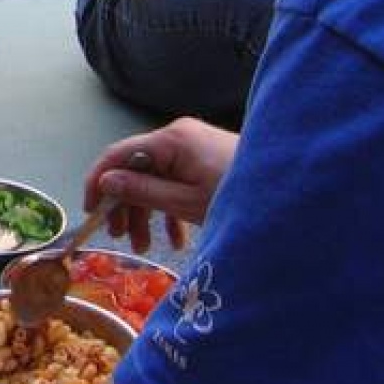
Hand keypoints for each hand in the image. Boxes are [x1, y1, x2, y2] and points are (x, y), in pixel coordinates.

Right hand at [82, 118, 237, 251]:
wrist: (293, 194)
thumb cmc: (238, 197)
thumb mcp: (185, 202)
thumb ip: (142, 191)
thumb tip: (106, 182)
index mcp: (170, 141)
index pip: (117, 155)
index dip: (98, 183)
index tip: (90, 213)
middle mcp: (177, 137)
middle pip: (134, 169)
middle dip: (126, 206)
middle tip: (121, 239)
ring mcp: (192, 147)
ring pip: (154, 178)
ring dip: (147, 213)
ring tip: (146, 247)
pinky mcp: (205, 159)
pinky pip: (175, 181)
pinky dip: (169, 208)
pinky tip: (176, 239)